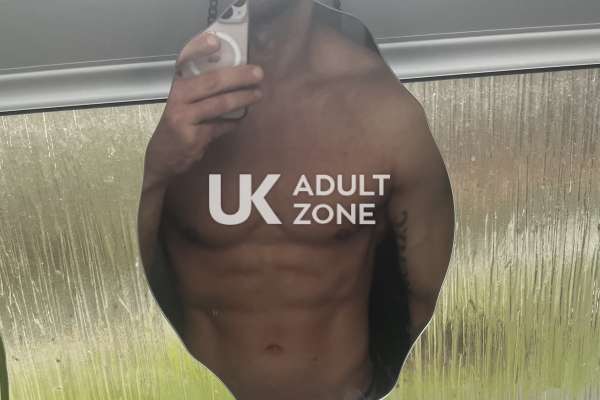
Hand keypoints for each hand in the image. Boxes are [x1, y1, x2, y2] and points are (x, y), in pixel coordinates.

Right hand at [143, 31, 263, 188]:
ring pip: (219, 104)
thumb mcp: (182, 104)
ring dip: (242, 98)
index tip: (215, 40)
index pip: (183, 60)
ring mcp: (184, 118)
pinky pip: (221, 126)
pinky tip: (242, 119)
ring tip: (258, 94)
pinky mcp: (193, 137)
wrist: (161, 159)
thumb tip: (234, 78)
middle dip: (238, 76)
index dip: (198, 48)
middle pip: (211, 82)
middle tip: (258, 73)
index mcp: (175, 85)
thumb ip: (201, 92)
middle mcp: (177, 98)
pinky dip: (233, 123)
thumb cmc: (176, 126)